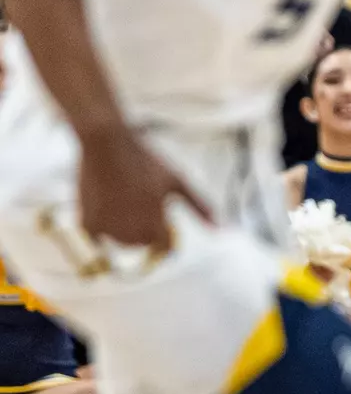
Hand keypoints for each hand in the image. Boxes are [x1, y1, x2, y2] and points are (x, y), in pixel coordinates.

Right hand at [78, 130, 212, 257]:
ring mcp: (108, 230)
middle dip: (147, 229)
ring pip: (123, 242)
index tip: (163, 224)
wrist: (106, 145)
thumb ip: (199, 207)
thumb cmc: (146, 161)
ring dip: (126, 228)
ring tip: (126, 198)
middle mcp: (132, 233)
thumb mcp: (178, 181)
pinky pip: (99, 237)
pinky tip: (109, 204)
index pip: (165, 248)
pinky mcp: (88, 224)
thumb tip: (219, 228)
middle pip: (144, 244)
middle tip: (142, 200)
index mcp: (157, 224)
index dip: (167, 237)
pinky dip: (104, 224)